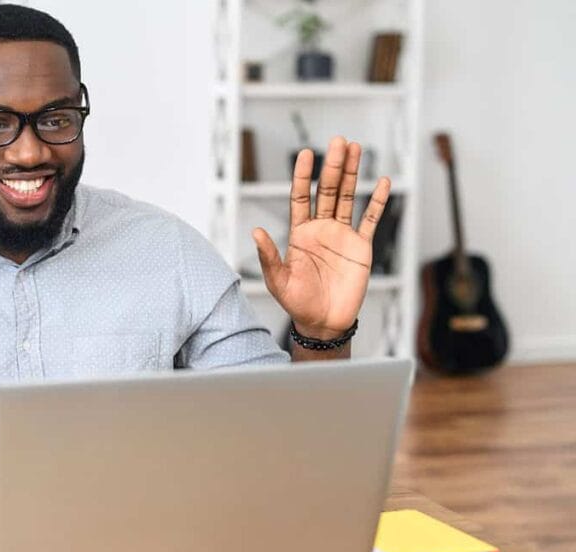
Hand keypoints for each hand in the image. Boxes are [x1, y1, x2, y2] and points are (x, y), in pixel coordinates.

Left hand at [253, 136, 389, 339]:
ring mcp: (342, 236)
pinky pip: (371, 220)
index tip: (305, 153)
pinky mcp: (361, 247)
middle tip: (338, 140)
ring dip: (352, 174)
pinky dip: (378, 202)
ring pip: (348, 197)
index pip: (300, 197)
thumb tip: (255, 231)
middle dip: (332, 166)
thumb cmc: (297, 303)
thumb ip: (269, 255)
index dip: (302, 176)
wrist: (323, 322)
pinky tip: (383, 182)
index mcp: (299, 233)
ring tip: (356, 148)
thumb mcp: (278, 280)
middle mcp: (321, 229)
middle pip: (327, 191)